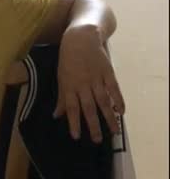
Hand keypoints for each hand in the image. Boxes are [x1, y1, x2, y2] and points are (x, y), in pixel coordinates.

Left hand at [53, 25, 125, 142]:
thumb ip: (62, 98)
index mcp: (70, 86)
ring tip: (114, 130)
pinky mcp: (108, 73)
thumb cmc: (68, 60)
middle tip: (97, 139)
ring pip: (103, 101)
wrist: (81, 39)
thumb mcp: (61, 78)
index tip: (76, 136)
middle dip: (93, 125)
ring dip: (109, 117)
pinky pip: (114, 89)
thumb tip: (57, 115)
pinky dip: (118, 100)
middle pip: (89, 108)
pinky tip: (121, 111)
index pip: (72, 108)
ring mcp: (97, 79)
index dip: (74, 122)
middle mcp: (83, 85)